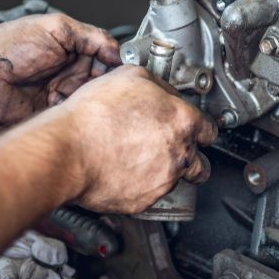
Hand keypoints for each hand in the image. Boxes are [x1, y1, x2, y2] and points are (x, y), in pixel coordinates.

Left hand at [0, 14, 120, 129]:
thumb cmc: (8, 47)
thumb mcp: (57, 28)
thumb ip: (92, 36)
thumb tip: (119, 50)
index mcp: (72, 49)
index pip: (107, 58)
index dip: (116, 64)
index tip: (125, 70)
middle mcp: (69, 72)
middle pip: (103, 82)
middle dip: (106, 85)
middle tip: (106, 85)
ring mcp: (61, 94)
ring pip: (91, 101)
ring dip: (92, 100)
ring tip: (87, 96)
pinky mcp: (52, 115)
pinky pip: (74, 118)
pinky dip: (79, 115)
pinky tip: (77, 110)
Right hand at [48, 65, 216, 213]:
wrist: (68, 149)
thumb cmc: (94, 113)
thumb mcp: (131, 76)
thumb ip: (159, 86)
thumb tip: (166, 92)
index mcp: (182, 121)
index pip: (210, 130)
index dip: (200, 129)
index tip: (194, 130)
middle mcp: (179, 154)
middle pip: (201, 163)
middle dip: (190, 157)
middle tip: (171, 149)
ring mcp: (163, 180)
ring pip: (176, 180)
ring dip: (164, 172)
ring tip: (140, 160)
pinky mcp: (144, 201)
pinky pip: (151, 195)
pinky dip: (141, 186)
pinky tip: (124, 172)